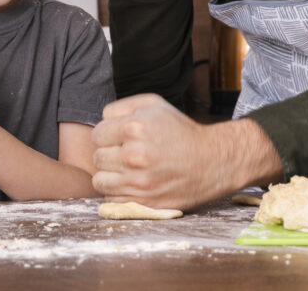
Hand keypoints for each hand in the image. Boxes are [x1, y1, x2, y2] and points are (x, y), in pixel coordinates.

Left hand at [90, 94, 279, 210]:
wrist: (211, 161)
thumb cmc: (180, 131)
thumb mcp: (154, 105)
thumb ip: (121, 107)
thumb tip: (101, 120)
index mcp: (134, 128)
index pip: (96, 134)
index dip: (107, 135)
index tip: (120, 138)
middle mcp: (134, 155)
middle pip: (97, 158)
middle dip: (109, 154)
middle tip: (127, 153)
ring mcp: (139, 182)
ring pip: (100, 181)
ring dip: (111, 175)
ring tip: (128, 169)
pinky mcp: (144, 202)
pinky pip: (112, 199)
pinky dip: (119, 192)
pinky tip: (134, 182)